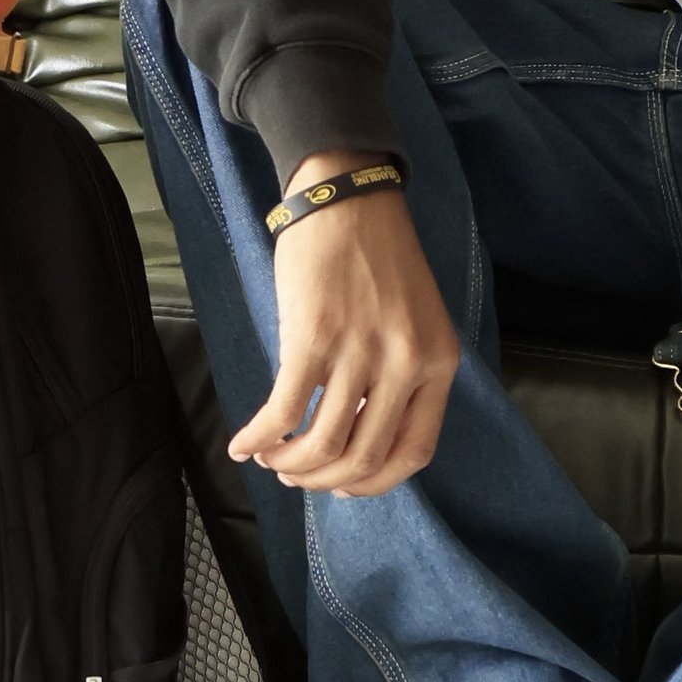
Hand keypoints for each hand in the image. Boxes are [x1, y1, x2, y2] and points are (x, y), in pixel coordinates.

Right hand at [228, 160, 463, 495]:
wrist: (346, 195)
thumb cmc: (377, 256)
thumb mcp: (415, 320)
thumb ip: (401, 376)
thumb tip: (358, 437)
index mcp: (438, 362)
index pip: (414, 453)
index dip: (375, 483)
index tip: (345, 486)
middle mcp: (406, 362)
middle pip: (364, 457)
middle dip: (323, 480)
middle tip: (296, 477)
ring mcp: (359, 350)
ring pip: (323, 443)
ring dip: (290, 463)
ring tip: (271, 459)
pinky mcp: (312, 337)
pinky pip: (284, 409)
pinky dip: (260, 436)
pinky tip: (243, 444)